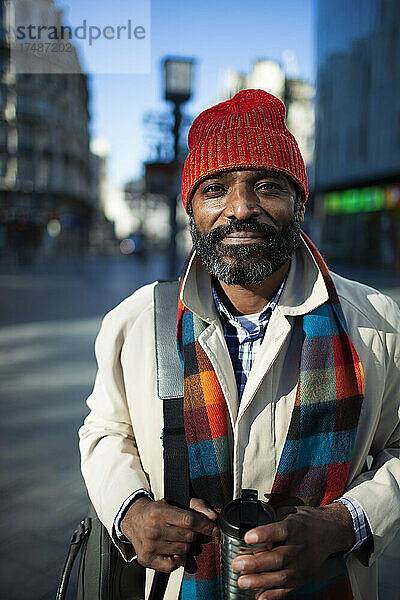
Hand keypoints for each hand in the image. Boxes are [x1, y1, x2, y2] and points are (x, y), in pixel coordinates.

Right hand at [121, 497, 218, 572]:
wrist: (134, 520)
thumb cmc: (157, 512)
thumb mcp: (174, 502)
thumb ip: (196, 506)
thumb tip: (213, 517)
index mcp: (160, 512)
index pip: (189, 520)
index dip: (205, 526)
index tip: (214, 530)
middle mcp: (153, 529)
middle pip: (188, 537)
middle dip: (194, 535)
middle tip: (190, 532)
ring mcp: (150, 546)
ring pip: (183, 551)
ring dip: (187, 546)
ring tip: (179, 540)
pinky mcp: (147, 559)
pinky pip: (173, 565)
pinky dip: (179, 559)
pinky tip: (175, 551)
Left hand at [231, 502, 353, 599]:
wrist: (330, 532)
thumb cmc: (305, 521)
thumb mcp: (288, 511)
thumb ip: (270, 519)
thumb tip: (248, 523)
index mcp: (295, 526)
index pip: (279, 530)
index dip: (263, 534)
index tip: (247, 537)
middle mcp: (299, 547)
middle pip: (278, 558)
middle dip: (256, 564)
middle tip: (237, 564)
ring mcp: (302, 565)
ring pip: (281, 576)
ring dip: (260, 581)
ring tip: (242, 581)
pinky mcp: (303, 577)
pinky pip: (288, 589)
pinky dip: (273, 594)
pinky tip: (259, 596)